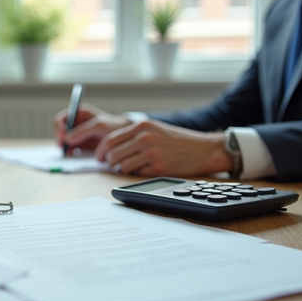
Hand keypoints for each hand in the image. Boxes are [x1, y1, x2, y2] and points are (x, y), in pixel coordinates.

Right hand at [53, 103, 131, 151]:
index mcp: (78, 113)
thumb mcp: (99, 126)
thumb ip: (83, 131)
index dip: (58, 128)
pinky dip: (70, 152)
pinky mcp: (81, 145)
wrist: (124, 138)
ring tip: (71, 152)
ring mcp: (77, 135)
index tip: (62, 137)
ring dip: (65, 147)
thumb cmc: (113, 126)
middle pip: (59, 131)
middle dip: (60, 140)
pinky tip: (75, 154)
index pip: (60, 119)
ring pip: (64, 142)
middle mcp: (76, 123)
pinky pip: (70, 149)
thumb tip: (66, 138)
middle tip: (63, 148)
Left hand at [95, 119, 232, 176]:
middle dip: (109, 162)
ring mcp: (151, 153)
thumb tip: (110, 148)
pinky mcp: (157, 167)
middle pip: (112, 154)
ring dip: (123, 168)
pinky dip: (138, 173)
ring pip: (122, 166)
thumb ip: (133, 135)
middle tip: (112, 165)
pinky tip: (147, 169)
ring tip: (133, 166)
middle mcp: (144, 138)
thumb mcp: (154, 129)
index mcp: (141, 126)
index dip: (101, 151)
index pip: (110, 139)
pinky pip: (136, 174)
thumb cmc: (176, 140)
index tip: (99, 157)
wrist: (202, 149)